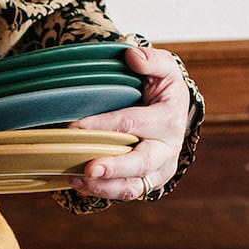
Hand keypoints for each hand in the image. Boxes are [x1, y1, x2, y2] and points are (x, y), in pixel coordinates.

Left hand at [68, 46, 190, 200]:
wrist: (173, 115)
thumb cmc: (163, 91)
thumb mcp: (164, 69)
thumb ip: (152, 60)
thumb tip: (132, 55)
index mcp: (169, 119)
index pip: (132, 123)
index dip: (102, 125)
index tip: (74, 127)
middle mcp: (167, 149)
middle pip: (140, 162)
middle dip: (113, 167)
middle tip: (88, 169)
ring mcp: (159, 170)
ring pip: (133, 186)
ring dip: (104, 187)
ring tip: (76, 180)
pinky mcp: (149, 183)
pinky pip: (127, 193)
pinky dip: (103, 192)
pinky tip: (80, 184)